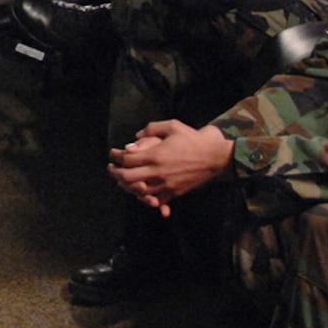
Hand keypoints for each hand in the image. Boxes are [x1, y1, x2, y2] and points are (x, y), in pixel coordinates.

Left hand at [108, 120, 234, 211]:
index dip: (116, 157)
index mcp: (156, 155)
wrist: (215, 158)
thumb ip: (152, 129)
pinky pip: (157, 201)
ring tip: (122, 181)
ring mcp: (166, 185)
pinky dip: (147, 200)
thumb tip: (136, 137)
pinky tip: (142, 195)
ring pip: (139, 192)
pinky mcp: (174, 193)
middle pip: (128, 178)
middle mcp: (158, 172)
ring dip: (127, 187)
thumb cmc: (193, 140)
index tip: (112, 153)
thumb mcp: (172, 126)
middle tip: (112, 168)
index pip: (127, 159)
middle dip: (116, 173)